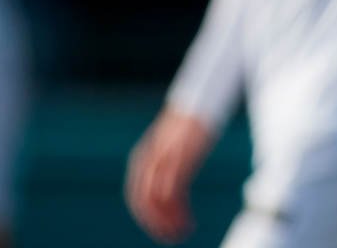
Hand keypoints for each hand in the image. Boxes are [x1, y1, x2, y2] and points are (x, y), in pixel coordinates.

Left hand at [125, 108, 212, 243]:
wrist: (199, 101)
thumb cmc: (189, 125)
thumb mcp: (171, 145)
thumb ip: (164, 162)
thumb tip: (166, 183)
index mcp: (143, 158)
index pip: (136, 195)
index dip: (146, 217)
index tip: (161, 228)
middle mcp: (149, 160)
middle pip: (142, 201)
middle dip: (154, 223)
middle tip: (169, 237)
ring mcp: (164, 159)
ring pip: (157, 201)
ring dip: (167, 222)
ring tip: (181, 233)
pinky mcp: (181, 158)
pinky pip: (173, 194)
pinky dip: (178, 213)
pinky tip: (189, 222)